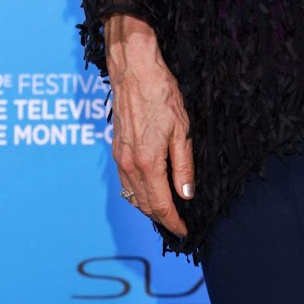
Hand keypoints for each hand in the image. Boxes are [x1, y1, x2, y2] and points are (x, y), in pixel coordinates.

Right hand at [105, 14, 194, 235]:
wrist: (134, 71)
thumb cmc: (161, 94)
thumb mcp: (182, 129)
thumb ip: (183, 165)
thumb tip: (186, 194)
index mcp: (148, 163)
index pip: (161, 204)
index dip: (173, 222)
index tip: (185, 231)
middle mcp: (129, 165)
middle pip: (145, 205)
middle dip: (161, 218)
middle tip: (178, 224)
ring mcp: (120, 158)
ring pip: (133, 196)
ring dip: (148, 208)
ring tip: (167, 211)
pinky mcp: (116, 150)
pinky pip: (125, 182)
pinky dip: (138, 193)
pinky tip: (149, 190)